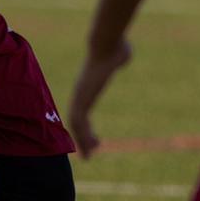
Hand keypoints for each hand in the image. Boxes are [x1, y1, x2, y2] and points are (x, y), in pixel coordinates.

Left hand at [68, 39, 131, 157]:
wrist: (107, 44)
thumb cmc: (115, 46)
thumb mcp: (120, 56)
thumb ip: (119, 60)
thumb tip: (123, 55)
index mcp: (88, 85)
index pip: (82, 108)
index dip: (86, 124)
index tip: (94, 137)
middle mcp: (81, 91)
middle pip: (76, 119)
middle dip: (81, 137)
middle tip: (89, 153)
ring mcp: (79, 95)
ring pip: (75, 124)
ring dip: (81, 141)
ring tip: (88, 156)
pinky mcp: (82, 98)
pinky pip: (79, 122)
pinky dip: (82, 136)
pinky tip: (89, 148)